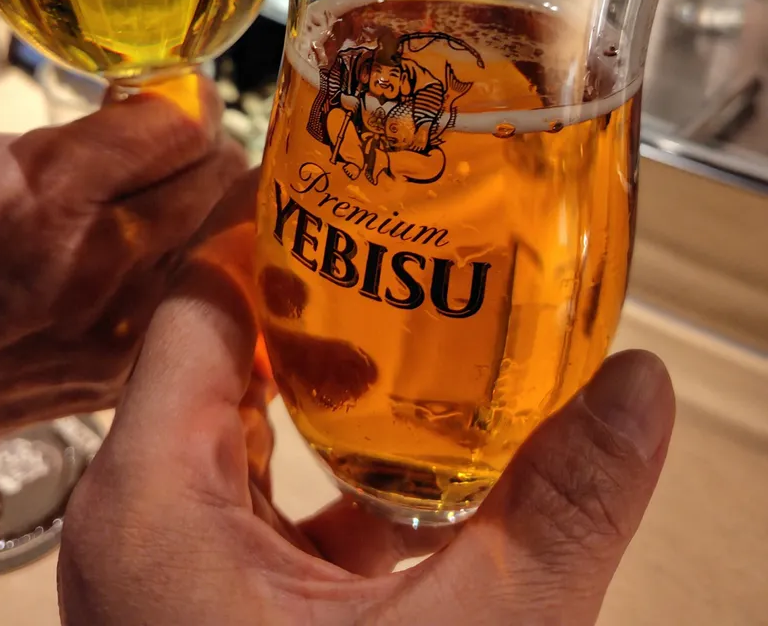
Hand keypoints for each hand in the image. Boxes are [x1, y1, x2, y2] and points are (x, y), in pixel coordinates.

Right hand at [0, 77, 246, 533]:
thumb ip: (65, 132)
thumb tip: (142, 115)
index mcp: (45, 188)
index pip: (182, 122)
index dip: (193, 99)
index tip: (183, 98)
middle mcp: (95, 254)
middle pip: (218, 174)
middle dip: (206, 149)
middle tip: (178, 150)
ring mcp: (121, 321)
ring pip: (222, 235)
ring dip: (207, 208)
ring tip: (167, 204)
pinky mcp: (130, 369)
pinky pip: (200, 293)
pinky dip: (192, 267)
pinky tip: (152, 262)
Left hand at [58, 190, 675, 625]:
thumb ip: (555, 508)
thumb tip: (637, 393)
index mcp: (148, 502)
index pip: (199, 303)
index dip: (271, 234)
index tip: (347, 190)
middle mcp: (134, 525)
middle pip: (218, 358)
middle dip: (317, 310)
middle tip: (406, 253)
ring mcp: (158, 578)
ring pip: (240, 437)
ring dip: (328, 397)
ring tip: (419, 344)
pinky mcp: (196, 620)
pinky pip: (257, 512)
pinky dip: (327, 485)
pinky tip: (411, 485)